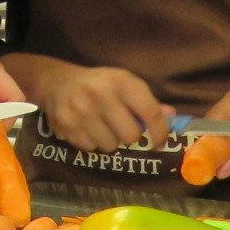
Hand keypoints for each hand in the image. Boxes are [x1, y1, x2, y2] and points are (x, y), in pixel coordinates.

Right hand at [39, 63, 171, 153]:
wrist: (58, 82)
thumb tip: (170, 117)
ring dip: (110, 141)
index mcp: (121, 81)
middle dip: (131, 137)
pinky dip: (92, 143)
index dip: (160, 132)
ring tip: (102, 127)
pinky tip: (87, 129)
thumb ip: (147, 102)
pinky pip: (91, 148)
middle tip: (124, 130)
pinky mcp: (66, 125)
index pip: (150, 112)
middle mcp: (100, 94)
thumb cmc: (99, 84)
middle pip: (131, 135)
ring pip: (110, 145)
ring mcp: (80, 111)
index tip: (160, 142)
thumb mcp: (124, 84)